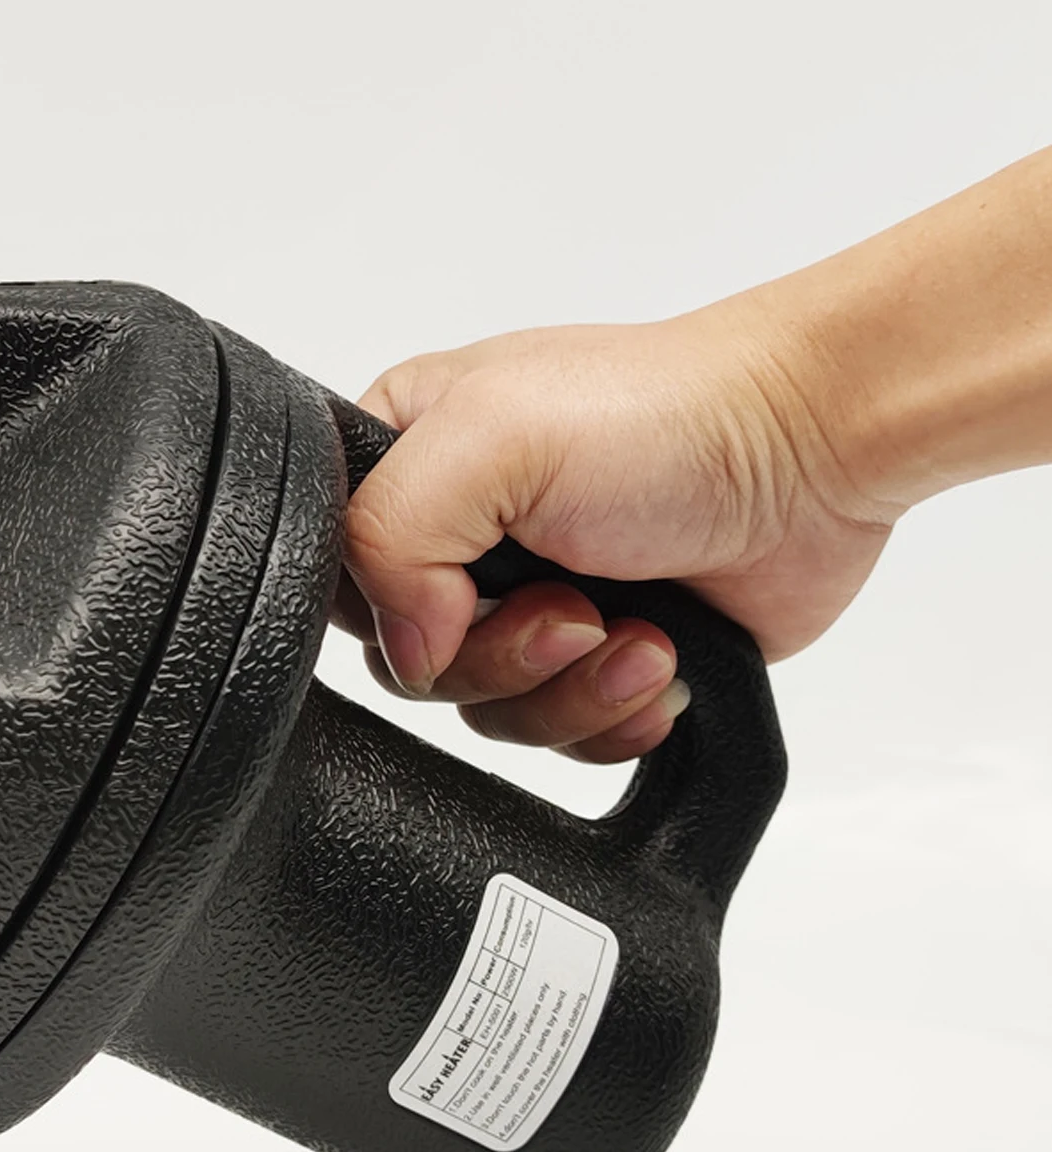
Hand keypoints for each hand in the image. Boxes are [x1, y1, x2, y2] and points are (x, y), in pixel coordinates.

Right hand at [335, 305, 903, 762]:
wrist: (810, 448)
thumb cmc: (667, 414)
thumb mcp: (489, 437)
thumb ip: (390, 534)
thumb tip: (407, 649)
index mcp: (409, 461)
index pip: (340, 576)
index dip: (395, 613)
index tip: (467, 597)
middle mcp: (460, 535)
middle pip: (414, 663)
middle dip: (503, 658)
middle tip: (574, 610)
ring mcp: (528, 599)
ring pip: (486, 711)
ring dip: (569, 691)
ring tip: (637, 635)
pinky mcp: (595, 656)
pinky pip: (560, 738)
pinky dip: (610, 718)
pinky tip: (657, 662)